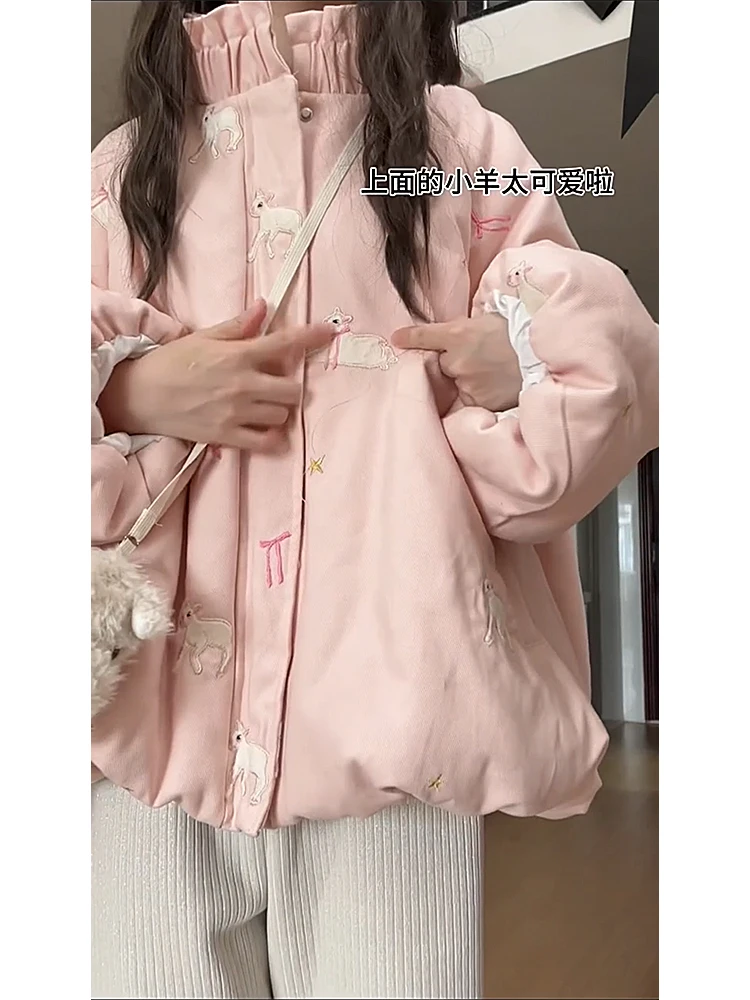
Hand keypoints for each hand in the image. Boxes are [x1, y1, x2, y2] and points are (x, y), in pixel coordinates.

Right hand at [98, 299, 333, 448]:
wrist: (139, 396)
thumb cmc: (170, 363)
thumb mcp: (203, 337)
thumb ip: (237, 326)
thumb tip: (263, 307)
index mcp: (238, 355)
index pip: (285, 344)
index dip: (312, 336)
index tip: (329, 332)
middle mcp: (243, 384)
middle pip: (293, 389)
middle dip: (290, 385)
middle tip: (276, 383)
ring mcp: (237, 412)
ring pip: (282, 415)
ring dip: (279, 409)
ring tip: (264, 405)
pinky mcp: (228, 436)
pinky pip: (266, 442)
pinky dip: (272, 438)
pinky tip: (266, 430)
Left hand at [391, 312, 520, 411]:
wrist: (543, 354)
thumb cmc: (515, 333)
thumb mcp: (483, 321)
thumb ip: (456, 330)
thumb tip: (418, 337)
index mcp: (458, 335)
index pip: (424, 337)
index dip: (410, 339)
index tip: (397, 339)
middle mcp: (457, 360)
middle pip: (444, 366)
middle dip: (454, 363)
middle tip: (479, 358)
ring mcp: (468, 383)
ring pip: (457, 384)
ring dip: (468, 380)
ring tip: (493, 371)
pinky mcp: (480, 402)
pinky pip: (471, 400)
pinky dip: (480, 394)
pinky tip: (496, 385)